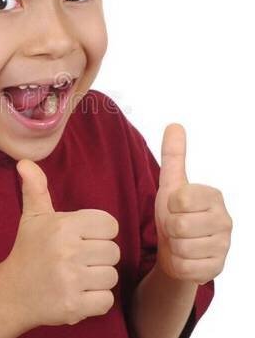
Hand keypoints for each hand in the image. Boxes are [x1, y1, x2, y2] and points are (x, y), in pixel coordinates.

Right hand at [0, 159, 119, 328]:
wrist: (13, 292)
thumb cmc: (29, 249)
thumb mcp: (33, 216)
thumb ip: (36, 187)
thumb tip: (24, 161)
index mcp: (63, 226)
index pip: (110, 225)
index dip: (100, 232)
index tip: (83, 238)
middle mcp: (67, 251)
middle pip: (114, 252)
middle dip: (98, 256)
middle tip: (77, 259)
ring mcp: (70, 281)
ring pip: (112, 276)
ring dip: (98, 278)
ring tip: (77, 275)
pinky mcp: (73, 306)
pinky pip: (106, 300)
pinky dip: (96, 299)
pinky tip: (78, 292)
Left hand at [154, 123, 231, 284]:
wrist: (175, 249)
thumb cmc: (174, 213)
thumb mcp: (171, 184)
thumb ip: (173, 155)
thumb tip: (174, 125)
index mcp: (213, 196)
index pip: (181, 199)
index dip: (169, 205)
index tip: (174, 207)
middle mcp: (225, 220)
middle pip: (179, 225)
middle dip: (169, 228)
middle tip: (175, 227)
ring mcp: (224, 247)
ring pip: (182, 248)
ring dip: (173, 246)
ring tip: (180, 241)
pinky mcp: (217, 269)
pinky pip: (185, 267)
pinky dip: (177, 264)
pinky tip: (185, 257)